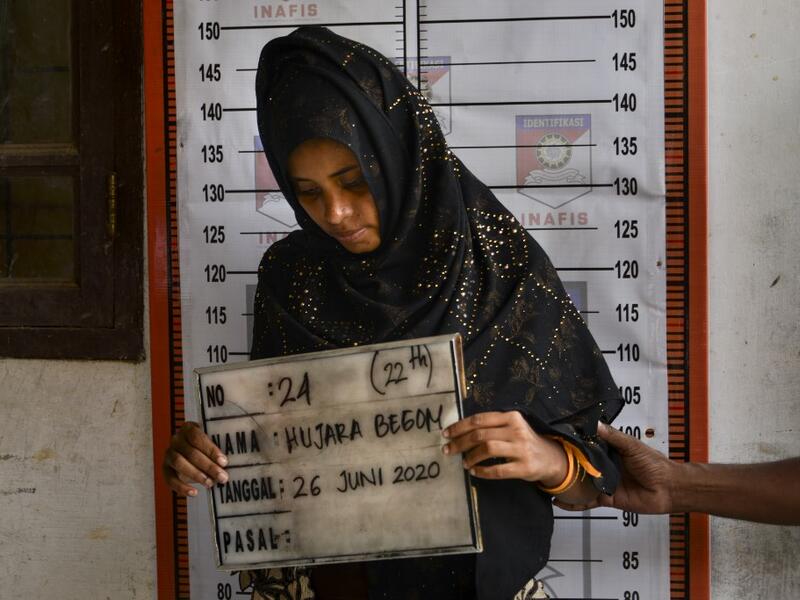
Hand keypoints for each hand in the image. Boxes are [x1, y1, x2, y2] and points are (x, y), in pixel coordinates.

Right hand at [162, 421, 228, 496]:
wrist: (192, 456)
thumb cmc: (206, 449)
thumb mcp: (212, 444)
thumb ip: (217, 451)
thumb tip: (226, 464)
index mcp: (189, 429)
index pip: (197, 437)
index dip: (211, 450)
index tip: (224, 462)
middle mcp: (176, 440)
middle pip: (191, 453)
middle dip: (208, 466)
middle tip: (222, 477)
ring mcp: (169, 454)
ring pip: (180, 464)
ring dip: (196, 475)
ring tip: (210, 483)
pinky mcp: (165, 469)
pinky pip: (170, 479)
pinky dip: (181, 487)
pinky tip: (194, 493)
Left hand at [442, 411, 566, 485]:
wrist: (550, 458)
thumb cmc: (523, 441)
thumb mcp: (511, 427)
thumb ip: (491, 426)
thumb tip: (459, 431)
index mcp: (511, 417)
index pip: (479, 419)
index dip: (460, 426)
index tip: (446, 434)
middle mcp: (517, 430)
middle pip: (480, 434)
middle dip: (460, 442)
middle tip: (447, 450)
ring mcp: (521, 449)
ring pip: (488, 449)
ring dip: (471, 456)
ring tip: (464, 462)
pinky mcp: (525, 467)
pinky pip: (498, 470)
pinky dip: (483, 471)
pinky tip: (474, 472)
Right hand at [554, 422, 677, 513]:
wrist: (669, 488)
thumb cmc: (654, 464)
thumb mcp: (632, 446)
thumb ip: (613, 437)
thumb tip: (594, 424)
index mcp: (609, 450)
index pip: (586, 445)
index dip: (572, 443)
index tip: (555, 439)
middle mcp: (604, 466)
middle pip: (580, 465)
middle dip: (564, 464)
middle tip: (545, 461)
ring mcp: (604, 483)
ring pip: (580, 484)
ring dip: (566, 484)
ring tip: (548, 482)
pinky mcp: (606, 499)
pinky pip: (587, 501)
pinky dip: (574, 503)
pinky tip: (560, 502)